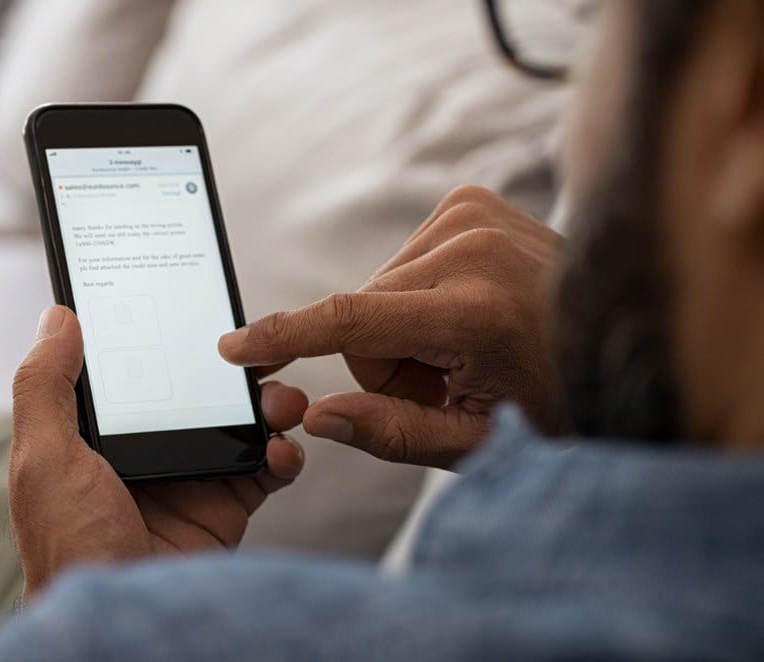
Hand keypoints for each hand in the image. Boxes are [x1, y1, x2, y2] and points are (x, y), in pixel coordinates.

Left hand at [9, 306, 305, 601]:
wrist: (123, 625)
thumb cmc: (68, 547)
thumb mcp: (43, 458)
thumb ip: (45, 386)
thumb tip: (57, 317)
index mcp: (97, 435)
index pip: (135, 369)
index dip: (164, 337)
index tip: (193, 306)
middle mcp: (146, 451)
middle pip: (198, 390)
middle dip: (232, 367)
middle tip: (258, 351)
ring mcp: (189, 479)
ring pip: (238, 422)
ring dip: (267, 404)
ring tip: (279, 400)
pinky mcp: (224, 509)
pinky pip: (265, 470)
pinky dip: (283, 455)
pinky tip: (280, 450)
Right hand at [219, 187, 561, 467]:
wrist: (627, 337)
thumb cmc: (559, 400)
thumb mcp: (478, 441)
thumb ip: (391, 432)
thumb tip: (316, 419)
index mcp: (475, 313)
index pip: (349, 321)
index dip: (283, 336)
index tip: (233, 345)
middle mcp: (472, 250)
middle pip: (360, 315)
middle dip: (386, 358)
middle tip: (448, 378)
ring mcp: (475, 215)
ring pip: (377, 288)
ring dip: (404, 326)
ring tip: (468, 344)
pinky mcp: (472, 201)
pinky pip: (401, 259)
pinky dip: (420, 293)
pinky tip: (467, 309)